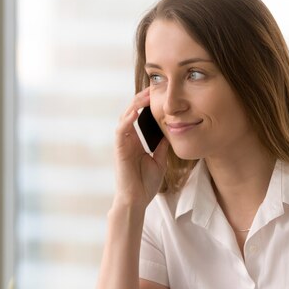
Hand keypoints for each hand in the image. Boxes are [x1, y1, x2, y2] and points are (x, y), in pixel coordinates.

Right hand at [114, 88, 169, 208]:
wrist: (136, 201)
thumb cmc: (145, 184)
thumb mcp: (159, 160)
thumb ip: (161, 146)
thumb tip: (169, 131)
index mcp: (135, 142)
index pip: (138, 118)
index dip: (145, 105)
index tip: (157, 93)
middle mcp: (127, 140)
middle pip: (131, 113)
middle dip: (140, 100)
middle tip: (152, 88)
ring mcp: (122, 144)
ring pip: (124, 118)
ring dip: (134, 105)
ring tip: (145, 95)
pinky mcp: (119, 150)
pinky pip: (121, 131)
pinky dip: (127, 120)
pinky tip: (135, 112)